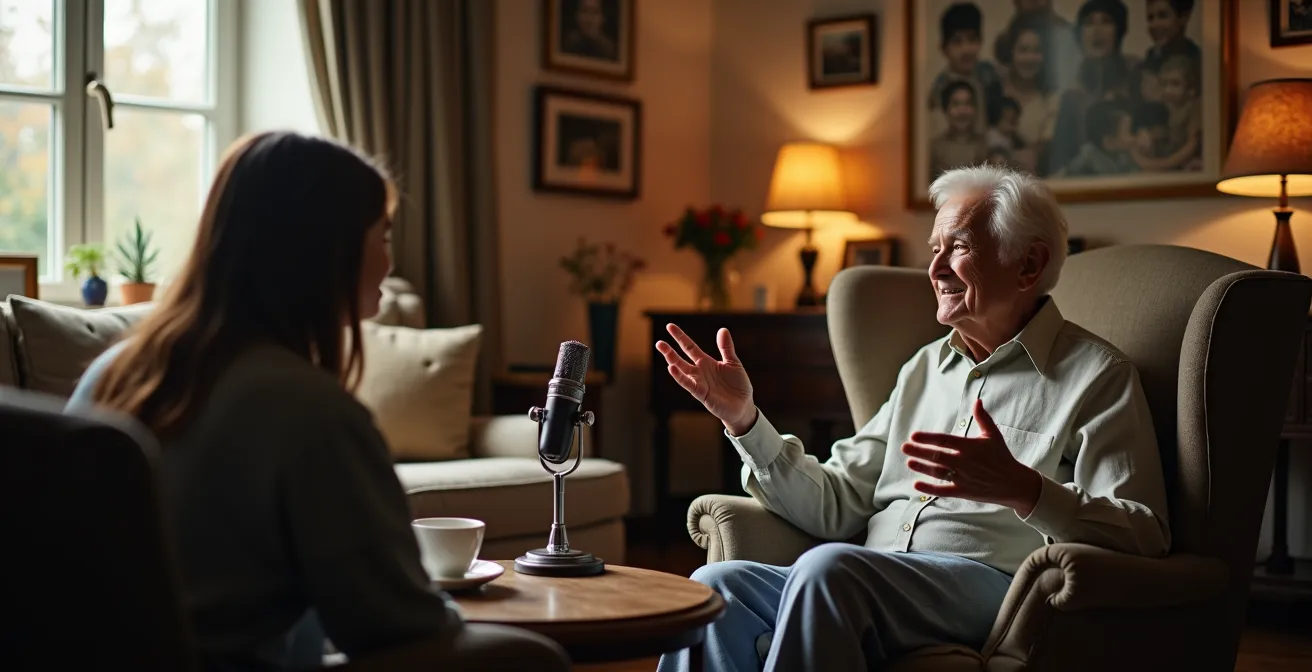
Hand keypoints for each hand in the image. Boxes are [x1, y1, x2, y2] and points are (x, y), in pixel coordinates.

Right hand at [655, 324, 756, 433]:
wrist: (744, 405)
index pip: (689, 347)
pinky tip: (671, 368)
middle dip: (669, 351)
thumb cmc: (738, 385)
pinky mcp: (701, 393)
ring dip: (671, 361)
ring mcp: (699, 382)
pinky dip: (679, 376)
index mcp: (706, 362)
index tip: (669, 326)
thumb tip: (722, 329)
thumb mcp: (733, 362)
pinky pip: (688, 384)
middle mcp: (699, 371)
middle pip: (680, 359)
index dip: (680, 337)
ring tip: (663, 351)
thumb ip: (726, 347)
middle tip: (659, 343)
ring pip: (681, 370)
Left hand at [899, 399, 1042, 516]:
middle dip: (919, 451)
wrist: (1014, 483)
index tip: (913, 436)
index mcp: (970, 446)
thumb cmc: (1002, 457)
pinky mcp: (964, 491)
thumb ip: (983, 418)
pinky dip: (929, 488)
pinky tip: (916, 484)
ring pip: (938, 472)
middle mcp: (965, 462)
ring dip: (922, 467)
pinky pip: (943, 490)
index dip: (928, 438)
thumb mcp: (993, 435)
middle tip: (904, 447)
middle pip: (937, 456)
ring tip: (909, 461)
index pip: (944, 440)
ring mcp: (963, 477)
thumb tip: (977, 400)